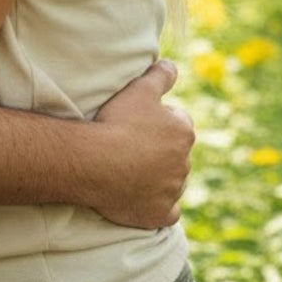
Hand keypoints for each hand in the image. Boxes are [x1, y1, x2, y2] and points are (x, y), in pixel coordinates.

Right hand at [90, 59, 192, 228]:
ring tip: (130, 169)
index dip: (159, 119)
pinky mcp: (160, 215)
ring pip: (172, 182)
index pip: (179, 122)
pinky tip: (144, 199)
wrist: (97, 161)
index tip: (139, 121)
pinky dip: (159, 207)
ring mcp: (173, 191)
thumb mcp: (140, 88)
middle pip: (175, 153)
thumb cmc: (118, 122)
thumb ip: (161, 75)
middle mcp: (184, 163)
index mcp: (183, 132)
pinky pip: (168, 213)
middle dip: (160, 150)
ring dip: (158, 176)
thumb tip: (173, 66)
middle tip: (131, 145)